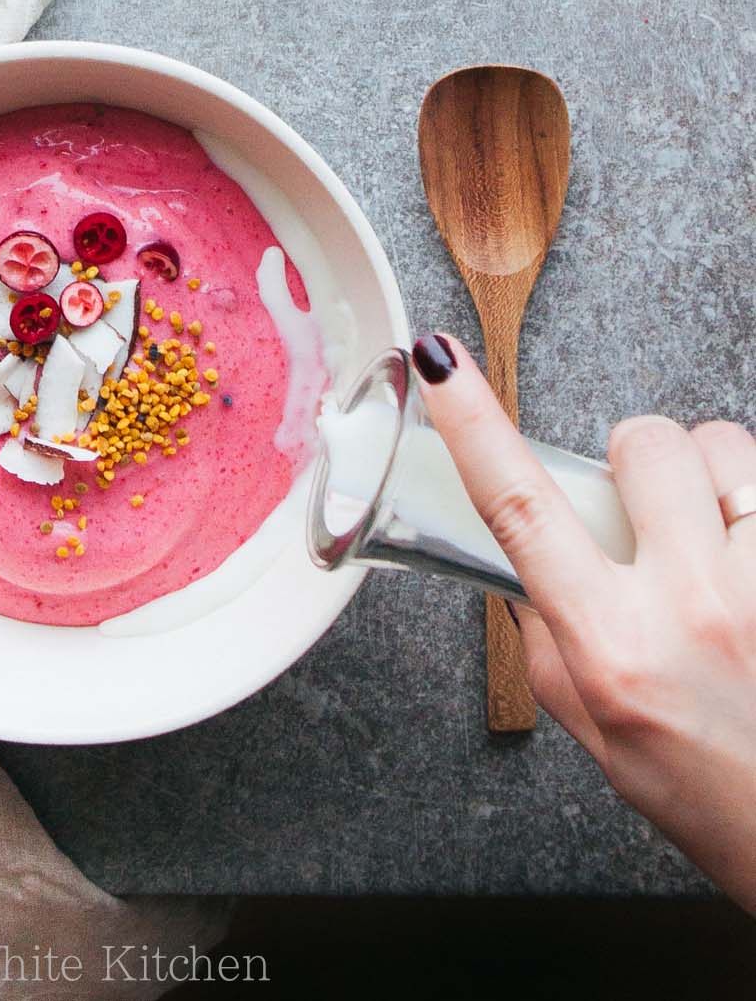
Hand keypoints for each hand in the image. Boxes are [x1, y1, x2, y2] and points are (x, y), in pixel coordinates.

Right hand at [414, 331, 755, 911]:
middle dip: (636, 460)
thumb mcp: (600, 735)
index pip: (521, 508)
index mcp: (614, 649)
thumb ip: (553, 641)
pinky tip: (749, 558)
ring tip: (718, 539)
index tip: (439, 361)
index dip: (472, 424)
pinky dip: (755, 506)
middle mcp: (692, 609)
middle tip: (648, 517)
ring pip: (725, 447)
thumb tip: (524, 568)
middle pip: (642, 445)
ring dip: (712, 477)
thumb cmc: (715, 803)